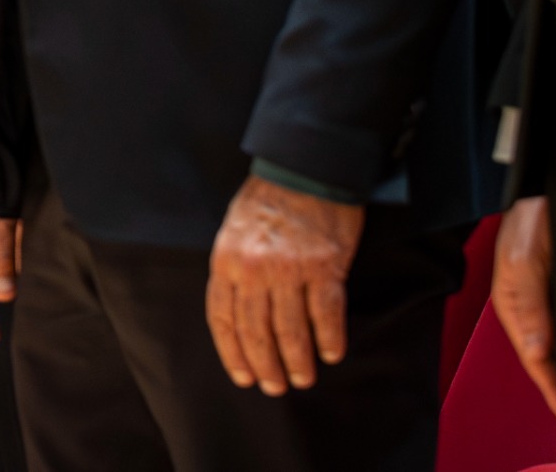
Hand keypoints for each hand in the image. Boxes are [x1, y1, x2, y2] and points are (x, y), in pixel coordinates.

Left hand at [206, 174, 363, 395]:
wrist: (304, 168)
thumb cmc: (267, 201)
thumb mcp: (233, 232)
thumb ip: (235, 271)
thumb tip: (240, 316)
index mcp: (226, 259)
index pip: (223, 318)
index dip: (232, 352)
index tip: (243, 377)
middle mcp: (254, 268)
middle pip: (256, 330)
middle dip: (265, 365)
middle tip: (275, 388)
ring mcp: (289, 268)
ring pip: (291, 329)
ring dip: (298, 361)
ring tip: (303, 378)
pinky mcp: (325, 265)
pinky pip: (326, 313)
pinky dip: (330, 338)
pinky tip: (332, 354)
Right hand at [492, 197, 555, 425]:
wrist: (540, 182)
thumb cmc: (526, 212)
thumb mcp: (523, 257)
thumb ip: (528, 302)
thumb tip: (536, 350)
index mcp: (512, 304)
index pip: (535, 359)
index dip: (552, 389)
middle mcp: (527, 306)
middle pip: (544, 358)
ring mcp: (542, 298)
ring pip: (555, 345)